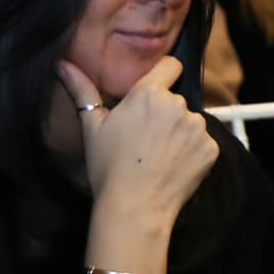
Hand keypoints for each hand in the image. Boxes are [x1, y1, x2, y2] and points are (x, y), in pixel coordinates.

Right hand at [58, 56, 218, 222]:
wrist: (134, 208)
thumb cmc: (108, 168)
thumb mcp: (91, 127)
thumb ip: (81, 90)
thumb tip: (62, 65)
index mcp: (149, 94)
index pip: (171, 65)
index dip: (163, 75)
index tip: (155, 91)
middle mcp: (178, 105)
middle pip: (176, 99)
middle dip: (164, 113)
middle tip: (146, 139)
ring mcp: (197, 128)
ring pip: (190, 122)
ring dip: (179, 133)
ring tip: (158, 156)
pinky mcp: (211, 149)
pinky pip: (202, 143)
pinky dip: (192, 152)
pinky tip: (173, 167)